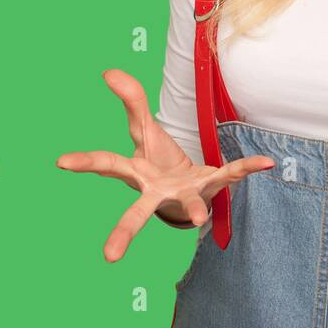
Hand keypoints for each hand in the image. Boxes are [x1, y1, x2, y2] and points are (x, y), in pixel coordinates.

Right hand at [56, 69, 275, 261]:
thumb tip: (108, 71)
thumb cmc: (158, 162)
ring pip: (188, 204)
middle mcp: (157, 191)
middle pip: (138, 211)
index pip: (107, 164)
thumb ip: (130, 100)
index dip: (84, 161)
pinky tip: (267, 162)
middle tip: (109, 256)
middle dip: (125, 231)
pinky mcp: (212, 186)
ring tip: (197, 220)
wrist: (185, 190)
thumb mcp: (143, 128)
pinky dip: (249, 167)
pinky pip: (231, 175)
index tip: (61, 161)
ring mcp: (186, 192)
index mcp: (136, 173)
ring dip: (193, 210)